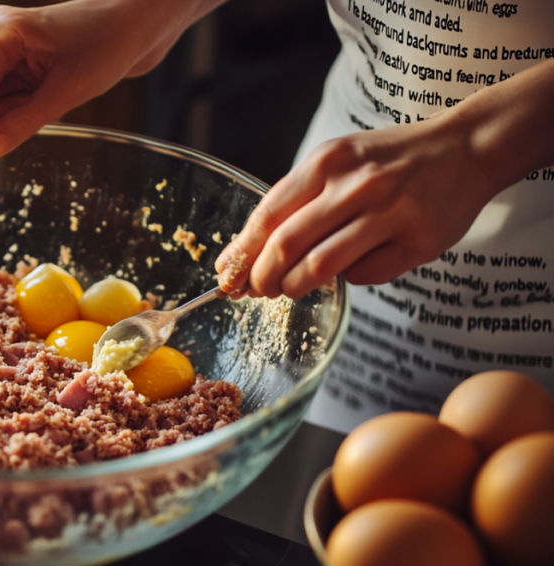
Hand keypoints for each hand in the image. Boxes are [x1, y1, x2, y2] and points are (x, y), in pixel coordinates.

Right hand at [0, 0, 221, 157]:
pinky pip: (8, 95)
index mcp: (2, 31)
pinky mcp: (24, 63)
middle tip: (27, 124)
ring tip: (51, 104)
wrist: (139, 24)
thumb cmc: (108, 42)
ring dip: (10, 112)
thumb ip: (25, 122)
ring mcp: (11, 50)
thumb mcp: (67, 91)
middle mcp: (0, 37)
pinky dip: (21, 108)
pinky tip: (50, 101)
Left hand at [215, 116, 495, 299]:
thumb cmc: (386, 160)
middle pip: (287, 246)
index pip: (268, 215)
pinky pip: (365, 275)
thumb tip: (247, 253)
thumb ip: (295, 200)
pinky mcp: (417, 241)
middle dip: (261, 277)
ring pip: (321, 266)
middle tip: (255, 290)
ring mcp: (390, 213)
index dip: (242, 252)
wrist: (464, 150)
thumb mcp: (336, 162)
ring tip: (289, 288)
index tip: (227, 274)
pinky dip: (348, 279)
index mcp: (328, 161)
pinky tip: (349, 268)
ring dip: (295, 286)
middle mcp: (356, 185)